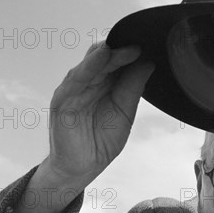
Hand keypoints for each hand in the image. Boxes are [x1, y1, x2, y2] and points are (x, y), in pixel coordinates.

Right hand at [48, 41, 154, 184]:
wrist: (83, 168)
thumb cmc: (102, 141)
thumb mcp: (125, 113)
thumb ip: (133, 88)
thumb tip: (149, 63)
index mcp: (104, 85)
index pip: (118, 62)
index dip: (132, 53)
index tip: (151, 46)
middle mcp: (88, 83)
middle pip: (105, 60)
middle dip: (122, 51)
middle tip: (141, 44)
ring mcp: (74, 90)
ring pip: (90, 65)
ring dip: (107, 55)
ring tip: (123, 47)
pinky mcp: (62, 100)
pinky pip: (75, 80)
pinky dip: (88, 67)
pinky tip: (101, 57)